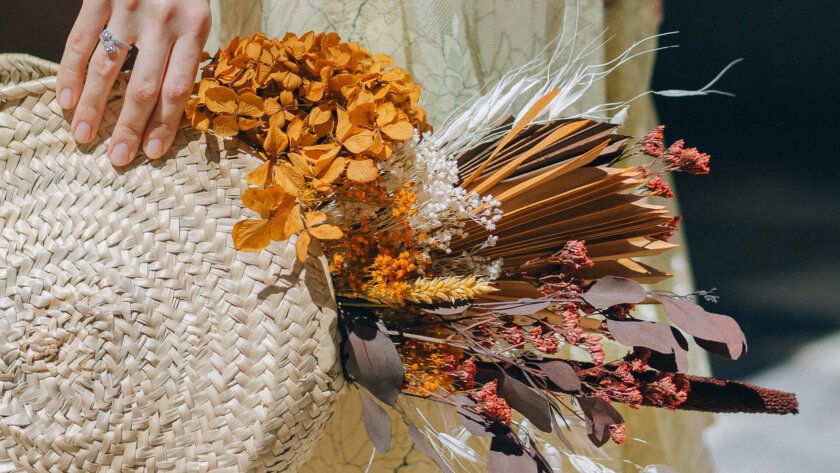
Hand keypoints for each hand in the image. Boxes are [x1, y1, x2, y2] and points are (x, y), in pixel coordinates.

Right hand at [57, 0, 210, 164]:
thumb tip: (171, 108)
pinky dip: (72, 73)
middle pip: (144, 87)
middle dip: (129, 127)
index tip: (153, 153)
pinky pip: (81, 40)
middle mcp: (163, 20)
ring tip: (85, 137)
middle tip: (118, 158)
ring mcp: (128, 7)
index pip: (178, 89)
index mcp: (195, 29)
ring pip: (109, 68)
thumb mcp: (198, 17)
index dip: (165, 124)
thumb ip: (186, 55)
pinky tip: (67, 101)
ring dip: (95, 107)